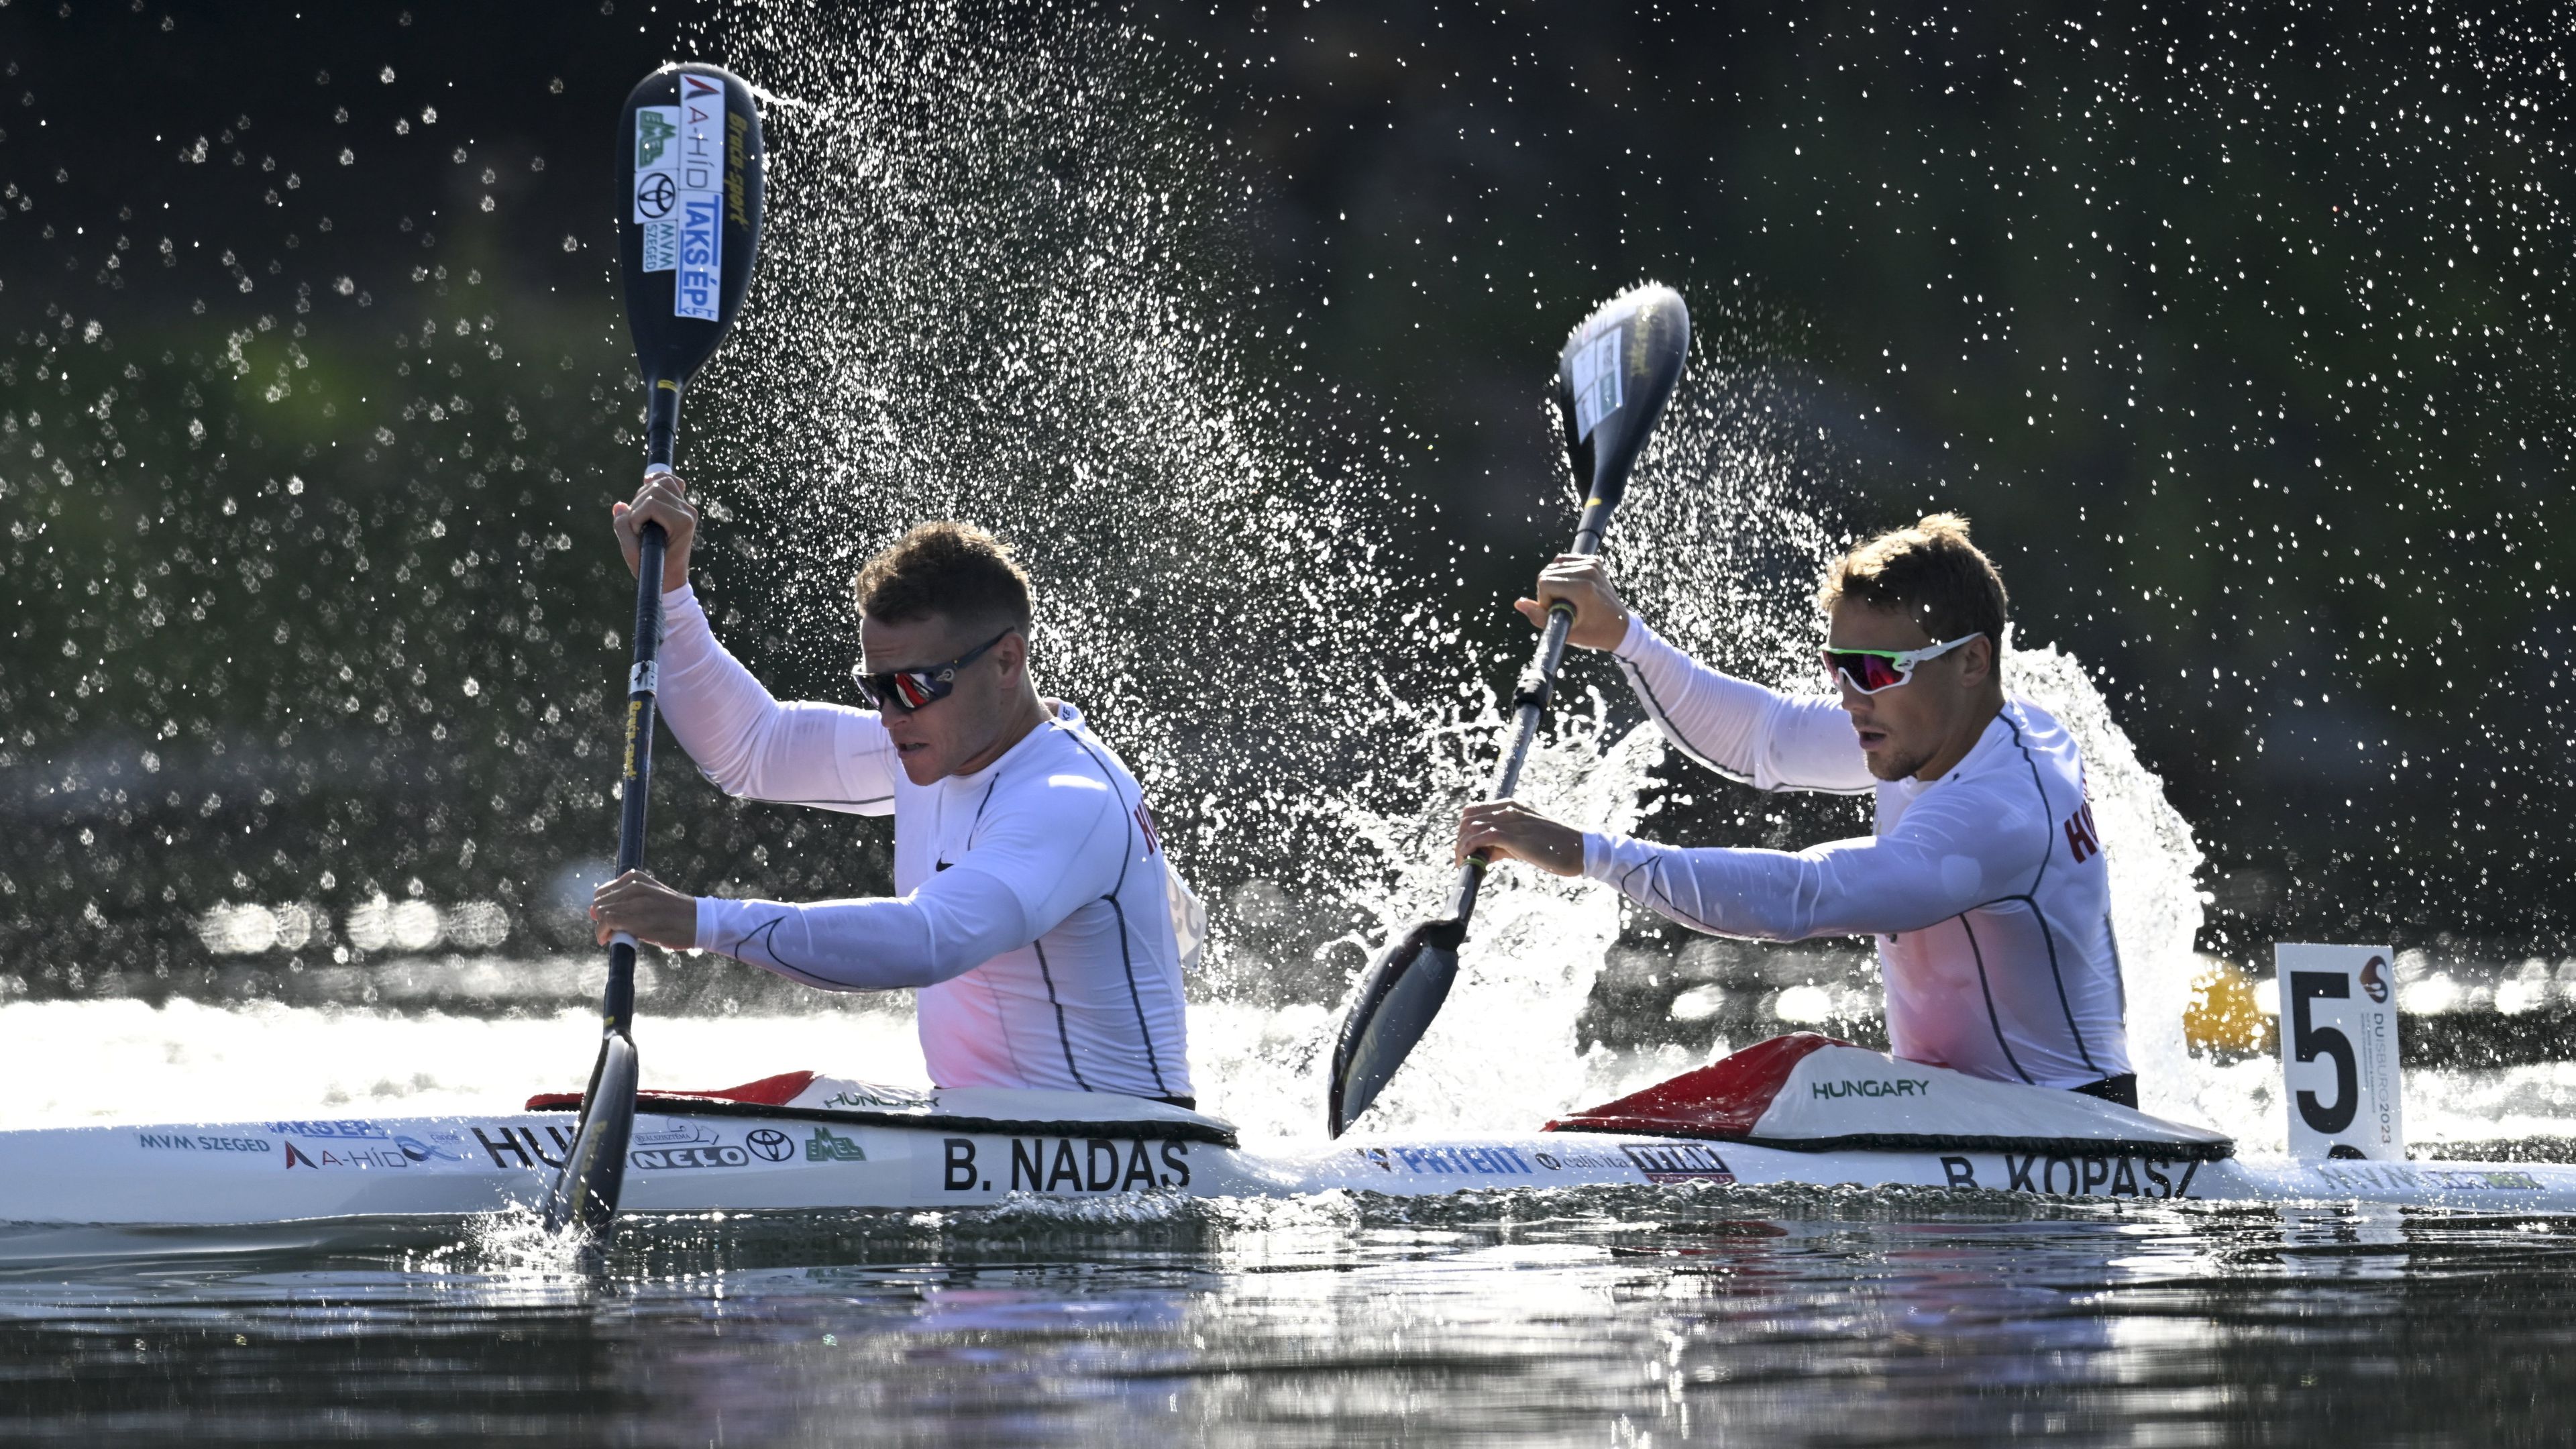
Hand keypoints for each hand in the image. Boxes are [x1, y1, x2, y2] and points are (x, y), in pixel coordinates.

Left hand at [590, 869, 698, 949]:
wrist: (699, 921)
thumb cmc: (674, 913)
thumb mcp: (651, 897)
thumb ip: (625, 902)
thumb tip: (593, 911)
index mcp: (637, 878)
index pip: (602, 892)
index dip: (602, 908)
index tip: (609, 920)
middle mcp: (635, 886)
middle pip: (600, 903)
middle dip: (600, 919)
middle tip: (611, 931)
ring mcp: (637, 902)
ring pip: (601, 912)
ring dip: (601, 928)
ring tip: (611, 936)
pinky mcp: (638, 919)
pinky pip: (609, 922)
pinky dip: (603, 933)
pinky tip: (609, 940)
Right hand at [611, 469, 696, 593]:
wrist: (670, 576)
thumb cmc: (653, 567)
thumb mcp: (631, 552)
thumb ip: (622, 527)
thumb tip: (619, 506)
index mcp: (682, 523)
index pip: (651, 503)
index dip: (636, 517)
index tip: (637, 533)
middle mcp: (688, 512)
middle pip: (654, 489)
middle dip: (638, 505)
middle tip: (637, 526)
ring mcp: (686, 507)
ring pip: (661, 482)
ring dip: (643, 495)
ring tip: (640, 514)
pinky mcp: (681, 505)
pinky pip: (671, 481)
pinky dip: (657, 480)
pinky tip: (648, 482)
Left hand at [1455, 799, 1585, 876]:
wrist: (1580, 850)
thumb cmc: (1554, 848)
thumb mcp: (1524, 841)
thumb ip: (1503, 844)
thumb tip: (1483, 853)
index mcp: (1511, 807)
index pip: (1473, 811)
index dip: (1463, 831)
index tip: (1464, 849)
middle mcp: (1509, 809)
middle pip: (1468, 818)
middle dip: (1460, 839)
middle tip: (1462, 859)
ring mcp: (1512, 821)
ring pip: (1472, 827)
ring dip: (1462, 847)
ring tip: (1463, 863)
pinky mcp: (1515, 836)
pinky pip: (1482, 837)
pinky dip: (1470, 849)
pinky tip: (1469, 862)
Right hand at [1513, 554, 1629, 650]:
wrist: (1620, 627)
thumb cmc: (1594, 633)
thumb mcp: (1565, 631)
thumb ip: (1539, 617)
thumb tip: (1519, 603)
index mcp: (1583, 587)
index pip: (1544, 581)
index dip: (1544, 600)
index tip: (1558, 612)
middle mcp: (1589, 571)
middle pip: (1547, 572)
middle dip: (1548, 591)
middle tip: (1564, 607)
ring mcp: (1593, 564)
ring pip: (1554, 565)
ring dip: (1555, 582)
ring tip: (1568, 598)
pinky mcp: (1594, 561)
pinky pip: (1564, 560)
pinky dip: (1562, 573)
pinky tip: (1571, 587)